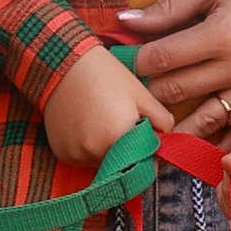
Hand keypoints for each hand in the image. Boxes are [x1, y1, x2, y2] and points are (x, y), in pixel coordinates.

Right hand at [40, 45, 173, 176]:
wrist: (64, 64)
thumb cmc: (106, 75)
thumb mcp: (141, 94)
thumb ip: (162, 121)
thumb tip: (169, 140)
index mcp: (118, 138)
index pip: (145, 166)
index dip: (148, 153)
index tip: (145, 137)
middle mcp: (94, 153)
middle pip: (123, 166)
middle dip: (129, 151)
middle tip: (121, 122)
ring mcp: (76, 155)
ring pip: (103, 164)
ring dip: (108, 152)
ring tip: (102, 121)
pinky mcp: (62, 153)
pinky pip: (83, 160)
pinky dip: (88, 149)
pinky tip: (86, 126)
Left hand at [118, 0, 230, 128]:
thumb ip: (167, 8)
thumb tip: (124, 22)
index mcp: (223, 35)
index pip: (163, 58)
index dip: (133, 60)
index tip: (113, 59)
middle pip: (176, 89)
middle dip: (145, 89)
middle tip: (120, 89)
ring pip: (201, 113)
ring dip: (172, 118)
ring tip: (145, 123)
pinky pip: (230, 118)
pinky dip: (206, 127)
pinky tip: (185, 137)